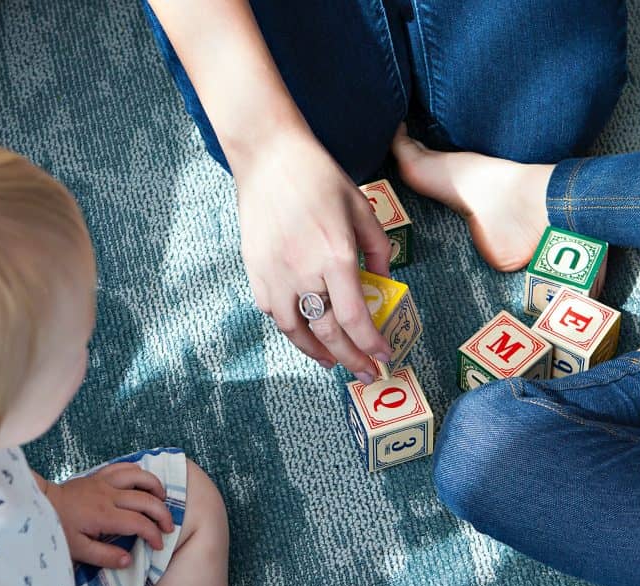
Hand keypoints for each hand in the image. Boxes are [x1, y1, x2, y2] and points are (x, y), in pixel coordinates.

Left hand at [44, 463, 173, 567]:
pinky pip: (124, 467)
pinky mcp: (99, 475)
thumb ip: (104, 556)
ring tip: (162, 500)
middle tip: (168, 527)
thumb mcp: (77, 550)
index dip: (154, 535)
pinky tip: (144, 482)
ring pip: (140, 476)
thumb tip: (129, 560)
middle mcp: (109, 495)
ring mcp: (105, 482)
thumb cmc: (57, 529)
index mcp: (104, 516)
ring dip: (156, 487)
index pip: (139, 523)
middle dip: (163, 514)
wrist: (39, 504)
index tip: (158, 545)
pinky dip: (139, 472)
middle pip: (146, 500)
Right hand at [233, 132, 393, 382]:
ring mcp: (275, 274)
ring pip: (296, 331)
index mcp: (335, 256)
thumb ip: (378, 251)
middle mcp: (304, 272)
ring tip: (334, 361)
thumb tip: (383, 284)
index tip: (383, 357)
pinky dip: (292, 329)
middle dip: (352, 359)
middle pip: (329, 333)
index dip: (371, 344)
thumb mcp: (362, 209)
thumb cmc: (320, 178)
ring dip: (318, 353)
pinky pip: (274, 313)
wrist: (269, 157)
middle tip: (366, 373)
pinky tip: (306, 333)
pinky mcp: (255, 271)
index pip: (355, 318)